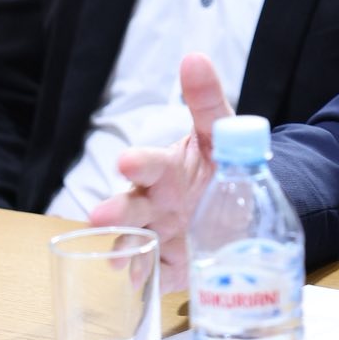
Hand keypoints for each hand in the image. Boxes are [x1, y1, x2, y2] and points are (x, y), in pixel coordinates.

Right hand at [88, 54, 230, 290]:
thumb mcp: (218, 133)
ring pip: (135, 241)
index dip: (139, 163)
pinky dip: (147, 278)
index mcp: (166, 170)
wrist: (239, 205)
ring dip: (124, 248)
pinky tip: (137, 283)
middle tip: (99, 216)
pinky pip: (156, 273)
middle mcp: (155, 203)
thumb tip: (194, 57)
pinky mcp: (170, 265)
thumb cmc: (217, 163)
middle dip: (115, 211)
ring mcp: (160, 235)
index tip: (125, 161)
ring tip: (116, 258)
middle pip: (132, 207)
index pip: (149, 164)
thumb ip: (207, 100)